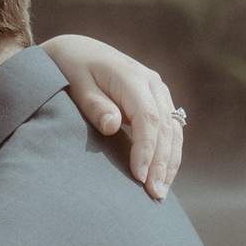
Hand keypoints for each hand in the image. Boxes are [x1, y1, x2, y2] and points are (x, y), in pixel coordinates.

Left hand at [40, 35, 181, 199]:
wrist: (77, 51)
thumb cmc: (71, 69)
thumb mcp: (75, 84)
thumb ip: (94, 105)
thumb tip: (113, 125)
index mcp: (131, 76)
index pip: (147, 118)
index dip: (146, 149)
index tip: (139, 176)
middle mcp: (152, 83)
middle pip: (166, 128)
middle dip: (161, 163)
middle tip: (154, 195)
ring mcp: (158, 92)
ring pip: (173, 131)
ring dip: (169, 163)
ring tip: (160, 193)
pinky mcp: (157, 102)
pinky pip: (170, 131)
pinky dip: (168, 154)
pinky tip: (162, 177)